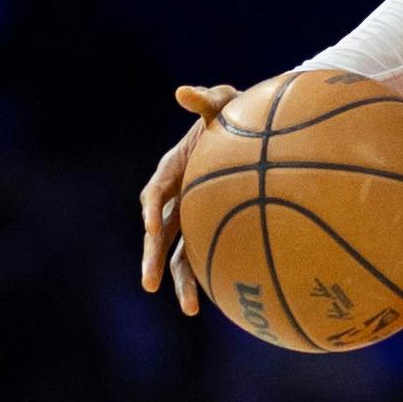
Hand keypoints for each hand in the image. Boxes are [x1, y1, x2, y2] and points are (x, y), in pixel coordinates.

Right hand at [136, 84, 241, 314]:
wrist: (252, 130)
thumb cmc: (236, 112)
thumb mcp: (223, 100)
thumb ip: (206, 100)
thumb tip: (184, 91)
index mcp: (173, 169)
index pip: (154, 192)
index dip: (150, 210)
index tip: (150, 228)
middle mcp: (176, 197)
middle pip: (158, 233)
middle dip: (153, 259)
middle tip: (150, 284)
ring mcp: (191, 214)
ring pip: (179, 252)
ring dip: (181, 280)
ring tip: (191, 310)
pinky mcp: (209, 225)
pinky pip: (205, 253)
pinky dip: (209, 275)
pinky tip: (223, 301)